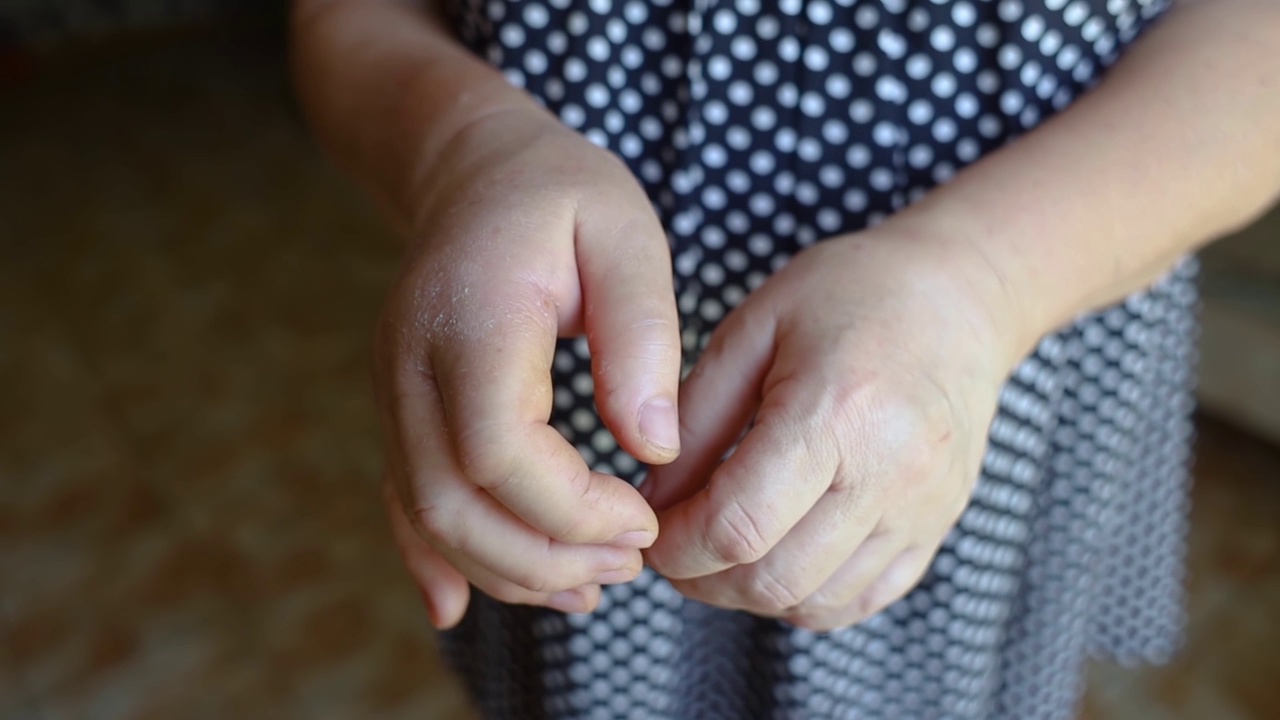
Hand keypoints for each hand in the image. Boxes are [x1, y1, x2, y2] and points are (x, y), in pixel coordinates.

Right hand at [376, 108, 682, 628]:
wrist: (477, 171)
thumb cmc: (560, 195)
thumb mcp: (624, 233)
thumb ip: (640, 334)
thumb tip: (653, 447)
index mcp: (471, 318)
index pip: (497, 450)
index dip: (571, 507)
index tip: (644, 517)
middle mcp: (411, 364)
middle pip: (451, 502)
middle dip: (544, 556)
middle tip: (630, 565)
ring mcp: (395, 392)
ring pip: (427, 516)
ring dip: (507, 568)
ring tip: (591, 586)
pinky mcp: (402, 411)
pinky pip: (404, 501)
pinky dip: (438, 559)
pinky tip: (465, 604)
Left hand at [641, 224, 1022, 630]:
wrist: (960, 293)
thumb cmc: (849, 293)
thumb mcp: (753, 329)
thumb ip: (696, 417)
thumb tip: (656, 499)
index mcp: (836, 413)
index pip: (738, 525)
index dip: (677, 546)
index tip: (650, 531)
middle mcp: (888, 473)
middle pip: (773, 579)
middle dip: (703, 579)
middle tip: (675, 548)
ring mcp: (922, 509)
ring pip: (815, 603)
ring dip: (750, 594)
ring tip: (721, 550)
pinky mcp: (938, 527)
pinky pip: (862, 600)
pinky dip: (806, 597)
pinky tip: (778, 555)